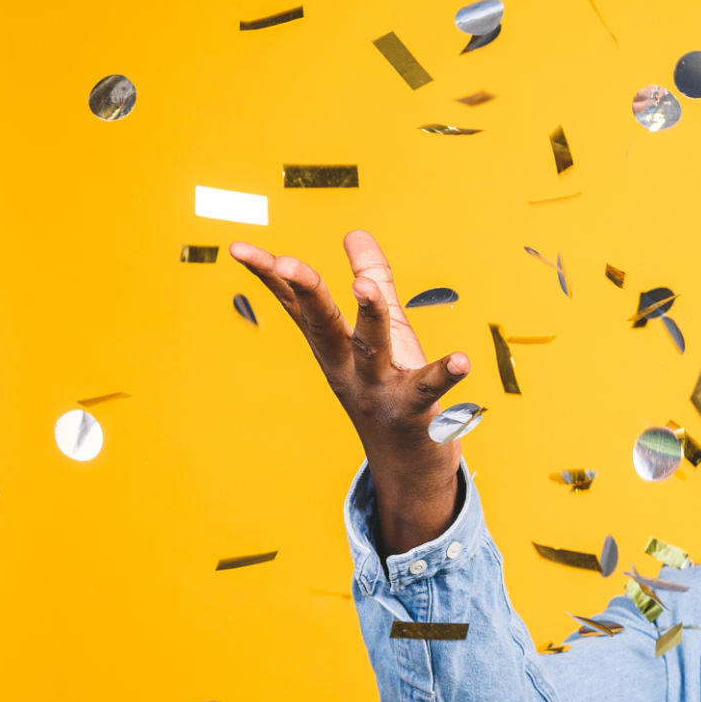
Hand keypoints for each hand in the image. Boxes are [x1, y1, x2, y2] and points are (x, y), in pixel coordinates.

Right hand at [230, 230, 470, 553]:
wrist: (408, 469)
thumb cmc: (394, 390)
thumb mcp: (382, 333)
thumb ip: (372, 280)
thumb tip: (355, 232)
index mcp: (335, 349)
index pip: (298, 306)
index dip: (270, 276)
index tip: (238, 247)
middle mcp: (349, 370)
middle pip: (323, 326)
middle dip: (308, 293)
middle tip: (289, 262)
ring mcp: (380, 393)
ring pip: (371, 350)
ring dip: (369, 317)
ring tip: (367, 287)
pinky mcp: (416, 413)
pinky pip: (431, 390)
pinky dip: (446, 375)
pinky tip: (462, 360)